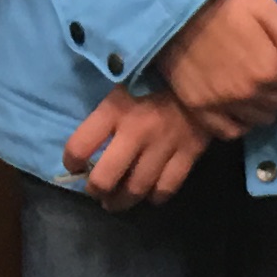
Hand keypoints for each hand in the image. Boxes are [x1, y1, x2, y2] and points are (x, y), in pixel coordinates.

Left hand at [63, 91, 212, 209]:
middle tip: (96, 191)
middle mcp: (136, 131)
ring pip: (136, 188)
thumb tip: (88, 141)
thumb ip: (106, 111)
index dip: (71, 161)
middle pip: (106, 178)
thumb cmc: (156, 77)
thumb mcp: (124, 83)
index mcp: (115, 109)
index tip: (74, 165)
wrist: (204, 74)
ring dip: (122, 201)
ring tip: (116, 202)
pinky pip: (167, 187)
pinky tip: (149, 194)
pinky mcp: (188, 154)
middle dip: (96, 190)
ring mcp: (164, 145)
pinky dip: (155, 197)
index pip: (80, 145)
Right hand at [155, 0, 276, 138]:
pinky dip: (241, 122)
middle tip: (273, 72)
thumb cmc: (223, 4)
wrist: (174, 10)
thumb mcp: (267, 8)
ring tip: (255, 86)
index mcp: (269, 70)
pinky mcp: (199, 110)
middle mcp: (248, 95)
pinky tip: (239, 105)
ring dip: (265, 105)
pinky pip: (231, 132)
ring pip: (261, 119)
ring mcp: (222, 105)